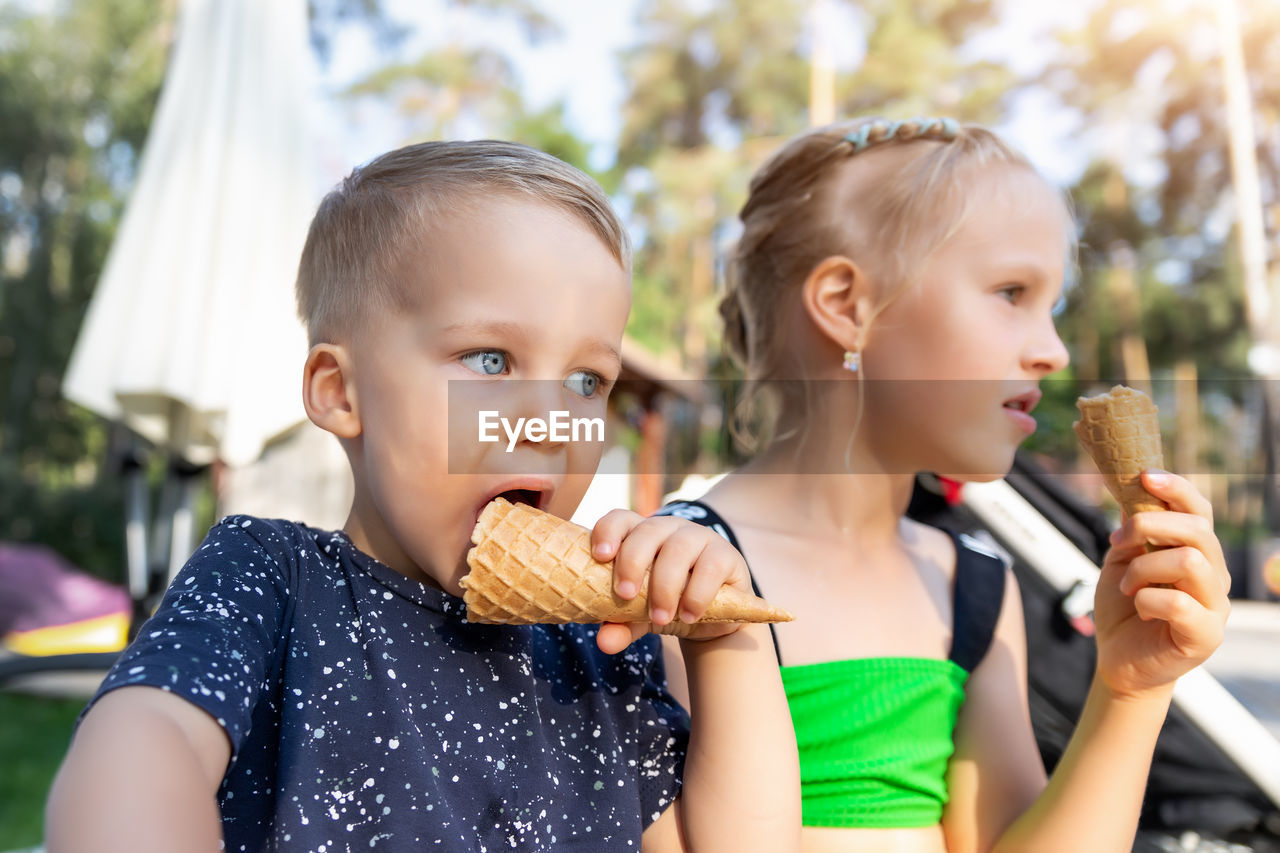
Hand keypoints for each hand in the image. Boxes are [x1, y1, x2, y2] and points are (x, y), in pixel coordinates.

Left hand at [588, 510, 752, 653]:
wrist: (715, 618)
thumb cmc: (668, 605)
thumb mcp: (640, 617)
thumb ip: (622, 626)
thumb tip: (604, 642)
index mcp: (640, 535)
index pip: (621, 519)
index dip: (608, 531)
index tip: (600, 556)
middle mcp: (668, 529)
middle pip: (648, 531)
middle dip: (632, 562)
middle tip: (625, 595)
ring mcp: (699, 537)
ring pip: (678, 548)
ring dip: (665, 585)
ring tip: (659, 618)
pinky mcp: (725, 555)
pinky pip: (711, 567)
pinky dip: (697, 594)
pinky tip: (689, 614)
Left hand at [1092, 470, 1230, 698]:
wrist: (1118, 659)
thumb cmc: (1122, 609)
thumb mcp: (1121, 560)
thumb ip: (1133, 528)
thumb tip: (1131, 486)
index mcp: (1197, 552)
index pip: (1200, 510)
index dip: (1176, 489)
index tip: (1144, 477)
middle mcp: (1214, 575)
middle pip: (1197, 530)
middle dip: (1148, 526)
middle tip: (1118, 541)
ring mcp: (1216, 606)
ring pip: (1190, 561)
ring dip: (1144, 568)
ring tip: (1126, 586)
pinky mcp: (1206, 635)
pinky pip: (1179, 602)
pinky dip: (1147, 599)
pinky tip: (1139, 608)